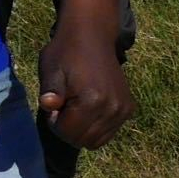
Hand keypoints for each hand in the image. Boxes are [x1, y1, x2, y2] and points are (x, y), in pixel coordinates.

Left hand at [37, 27, 132, 149]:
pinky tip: (89, 106)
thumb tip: (49, 106)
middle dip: (68, 129)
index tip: (55, 104)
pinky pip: (108, 132)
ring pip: (97, 141)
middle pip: (83, 141)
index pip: (68, 134)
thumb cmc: (66, 53)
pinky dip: (95, 126)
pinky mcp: (129, 109)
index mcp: (93, 100)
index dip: (55, 122)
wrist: (92, 36)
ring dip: (82, 129)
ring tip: (76, 105)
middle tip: (64, 105)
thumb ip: (50, 92)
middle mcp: (113, 108)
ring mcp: (124, 110)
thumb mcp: (50, 70)